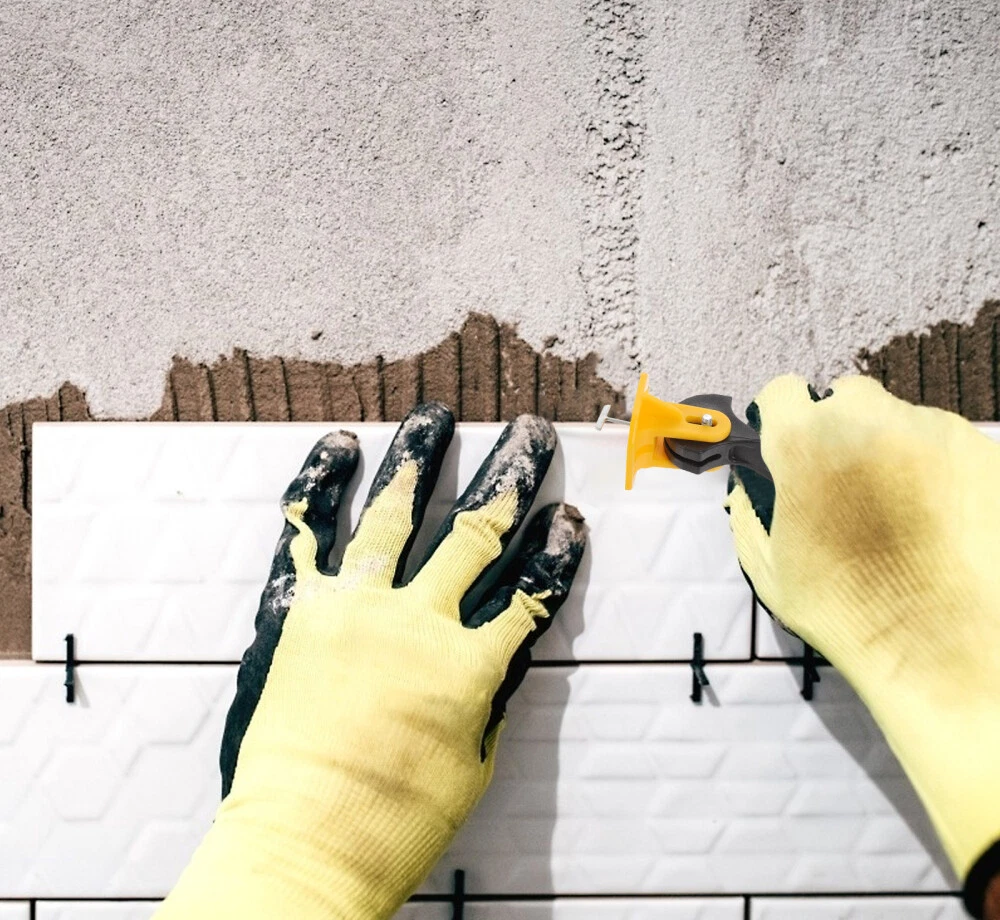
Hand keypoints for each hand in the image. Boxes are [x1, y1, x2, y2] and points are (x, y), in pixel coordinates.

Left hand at [156, 404, 586, 919]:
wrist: (301, 845)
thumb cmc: (391, 823)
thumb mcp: (472, 764)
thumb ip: (491, 694)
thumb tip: (506, 647)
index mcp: (466, 667)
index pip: (527, 590)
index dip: (553, 550)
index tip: (568, 518)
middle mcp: (414, 623)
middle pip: (475, 533)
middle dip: (510, 476)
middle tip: (529, 435)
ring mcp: (351, 609)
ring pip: (393, 512)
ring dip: (421, 458)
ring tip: (437, 416)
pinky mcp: (296, 609)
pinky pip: (306, 531)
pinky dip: (322, 484)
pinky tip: (342, 446)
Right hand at [724, 374, 999, 917]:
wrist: (962, 657)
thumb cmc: (852, 621)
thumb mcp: (775, 575)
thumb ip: (750, 520)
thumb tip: (742, 492)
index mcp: (807, 444)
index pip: (782, 393)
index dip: (781, 419)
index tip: (788, 445)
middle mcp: (871, 422)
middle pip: (845, 400)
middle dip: (841, 436)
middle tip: (849, 492)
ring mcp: (938, 434)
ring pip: (902, 423)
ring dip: (894, 456)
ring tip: (904, 520)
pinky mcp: (990, 455)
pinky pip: (953, 449)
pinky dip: (945, 474)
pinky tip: (947, 529)